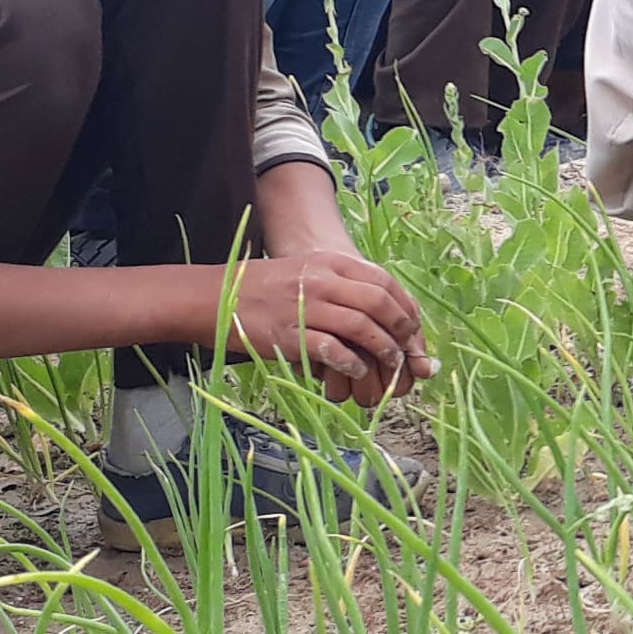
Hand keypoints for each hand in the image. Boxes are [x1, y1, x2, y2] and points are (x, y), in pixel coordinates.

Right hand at [224, 250, 431, 406]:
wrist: (217, 295)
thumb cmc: (267, 288)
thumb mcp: (309, 271)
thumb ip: (344, 285)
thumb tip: (383, 310)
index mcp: (331, 263)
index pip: (386, 282)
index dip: (407, 309)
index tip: (415, 332)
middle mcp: (323, 281)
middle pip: (380, 304)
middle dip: (403, 332)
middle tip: (409, 353)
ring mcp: (306, 307)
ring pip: (362, 327)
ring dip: (384, 350)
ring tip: (390, 366)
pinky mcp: (290, 334)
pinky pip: (333, 349)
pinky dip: (352, 362)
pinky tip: (357, 370)